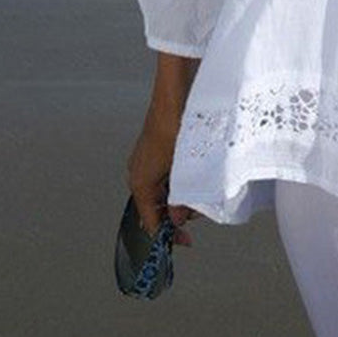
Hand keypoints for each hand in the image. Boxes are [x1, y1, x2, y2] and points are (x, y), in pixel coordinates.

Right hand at [126, 107, 200, 247]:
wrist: (174, 96)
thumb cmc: (175, 128)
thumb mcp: (181, 169)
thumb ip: (180, 198)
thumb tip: (178, 219)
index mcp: (139, 183)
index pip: (151, 221)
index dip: (168, 234)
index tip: (185, 241)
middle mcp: (138, 174)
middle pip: (157, 206)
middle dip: (178, 211)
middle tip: (199, 208)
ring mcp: (145, 162)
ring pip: (163, 191)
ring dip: (181, 195)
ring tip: (200, 190)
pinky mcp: (155, 151)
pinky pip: (166, 176)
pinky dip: (179, 181)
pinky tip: (195, 175)